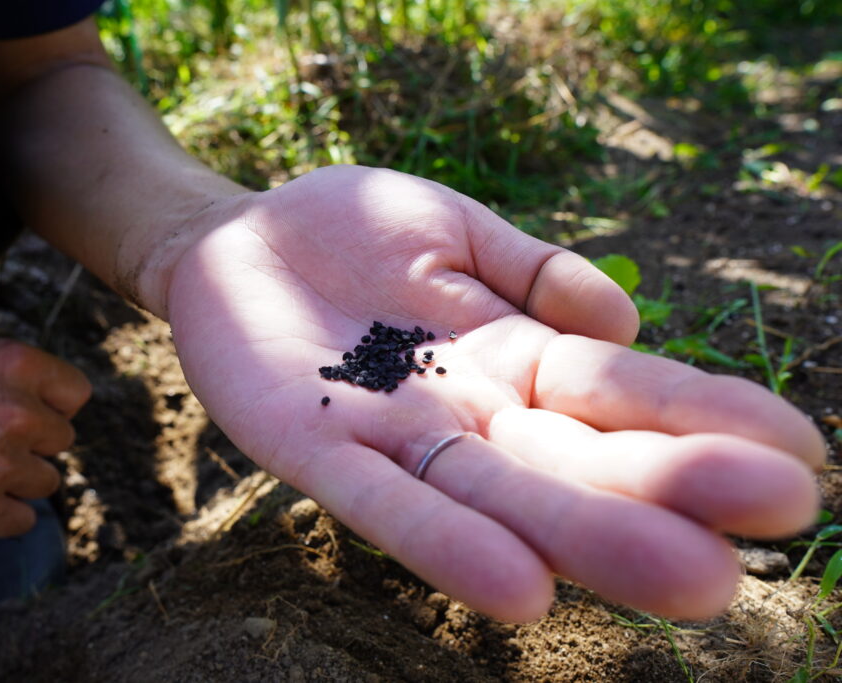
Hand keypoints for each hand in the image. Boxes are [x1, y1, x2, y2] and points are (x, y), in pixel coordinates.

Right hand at [0, 338, 90, 536]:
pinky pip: (22, 521)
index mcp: (12, 363)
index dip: (52, 405)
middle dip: (31, 443)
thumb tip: (46, 399)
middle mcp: (14, 412)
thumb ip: (5, 375)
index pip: (76, 393)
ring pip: (45, 482)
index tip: (29, 412)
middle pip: (62, 440)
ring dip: (15, 480)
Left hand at [161, 165, 825, 620]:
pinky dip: (449, 544)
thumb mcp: (456, 225)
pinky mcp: (316, 450)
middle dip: (671, 487)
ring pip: (503, 494)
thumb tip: (628, 322)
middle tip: (775, 516)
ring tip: (688, 579)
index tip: (799, 452)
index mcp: (512, 351)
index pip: (620, 391)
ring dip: (588, 538)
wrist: (234, 239)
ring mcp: (397, 436)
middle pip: (577, 457)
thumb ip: (538, 268)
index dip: (704, 416)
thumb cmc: (349, 228)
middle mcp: (470, 409)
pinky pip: (389, 504)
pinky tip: (520, 591)